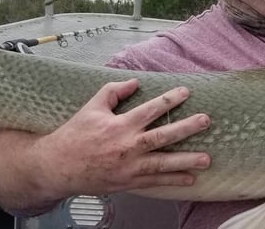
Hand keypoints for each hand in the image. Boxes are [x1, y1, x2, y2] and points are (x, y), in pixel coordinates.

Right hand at [32, 79, 210, 196]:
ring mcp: (129, 166)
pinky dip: (173, 181)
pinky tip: (190, 178)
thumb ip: (113, 92)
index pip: (150, 109)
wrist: (58, 167)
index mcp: (120, 125)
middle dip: (187, 128)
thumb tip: (134, 82)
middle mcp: (128, 146)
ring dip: (187, 161)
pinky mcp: (128, 181)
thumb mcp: (91, 108)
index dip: (169, 100)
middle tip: (205, 121)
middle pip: (163, 136)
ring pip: (163, 163)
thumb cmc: (74, 136)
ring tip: (207, 158)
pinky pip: (155, 182)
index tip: (185, 92)